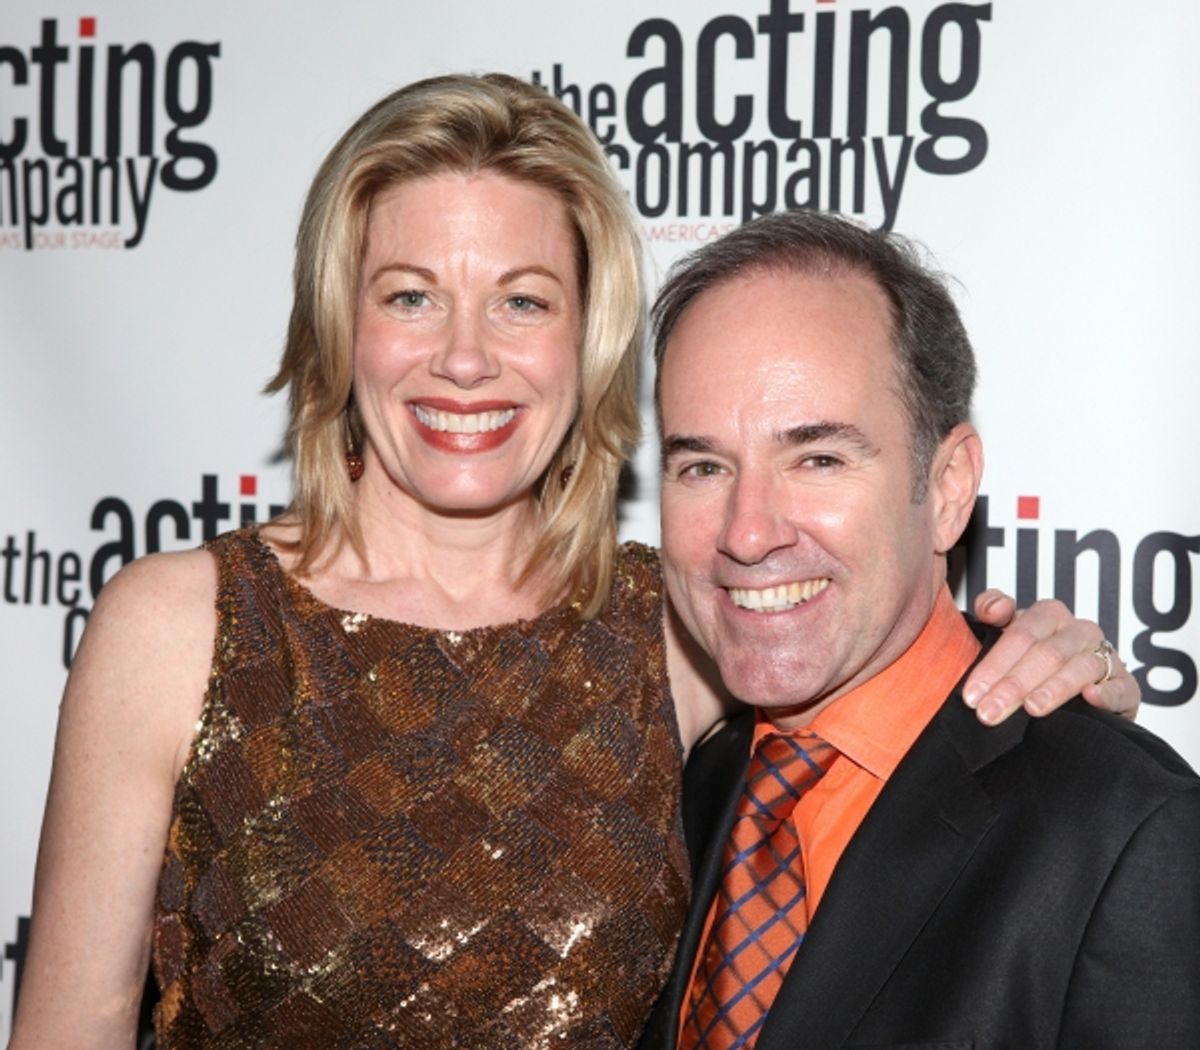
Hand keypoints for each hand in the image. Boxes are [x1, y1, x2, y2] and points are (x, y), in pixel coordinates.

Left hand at [963, 589, 1139, 725]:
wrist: (1074, 695)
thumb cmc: (1032, 660)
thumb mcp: (1007, 633)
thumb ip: (992, 609)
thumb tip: (995, 608)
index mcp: (1049, 615)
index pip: (1019, 635)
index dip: (993, 665)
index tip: (971, 695)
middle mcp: (1079, 631)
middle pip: (1045, 654)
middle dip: (1013, 685)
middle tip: (989, 712)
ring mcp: (1105, 657)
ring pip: (1079, 668)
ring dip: (1053, 689)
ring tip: (1031, 709)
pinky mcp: (1126, 686)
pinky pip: (1120, 687)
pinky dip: (1106, 693)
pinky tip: (1090, 699)